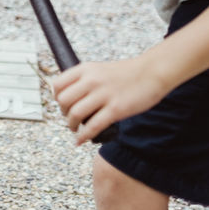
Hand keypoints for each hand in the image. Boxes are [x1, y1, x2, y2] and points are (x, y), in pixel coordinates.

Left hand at [52, 57, 167, 144]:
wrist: (152, 72)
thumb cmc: (127, 73)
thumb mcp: (99, 69)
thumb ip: (85, 79)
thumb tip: (70, 96)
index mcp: (85, 69)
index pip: (58, 84)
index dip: (56, 97)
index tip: (62, 104)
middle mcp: (92, 80)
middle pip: (63, 101)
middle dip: (63, 113)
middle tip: (70, 118)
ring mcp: (104, 95)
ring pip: (75, 114)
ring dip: (71, 125)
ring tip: (75, 129)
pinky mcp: (116, 109)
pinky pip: (93, 126)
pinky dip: (83, 136)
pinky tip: (81, 140)